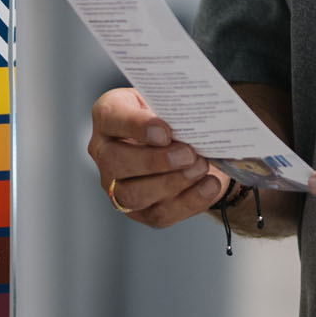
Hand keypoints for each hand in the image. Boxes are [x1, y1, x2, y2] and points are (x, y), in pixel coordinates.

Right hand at [88, 87, 229, 227]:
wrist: (187, 143)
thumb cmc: (172, 117)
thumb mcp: (169, 102)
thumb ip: (174, 107)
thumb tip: (193, 119)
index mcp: (109, 117)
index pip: (111, 119)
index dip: (137, 126)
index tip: (165, 131)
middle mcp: (106, 153)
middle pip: (115, 162)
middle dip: (154, 161)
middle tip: (188, 153)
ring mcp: (118, 186)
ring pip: (132, 194)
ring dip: (171, 182)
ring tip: (200, 168)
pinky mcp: (141, 211)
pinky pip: (160, 213)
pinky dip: (189, 200)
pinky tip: (209, 185)